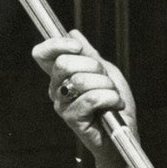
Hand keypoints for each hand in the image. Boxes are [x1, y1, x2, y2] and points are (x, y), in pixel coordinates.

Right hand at [32, 29, 135, 159]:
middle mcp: (56, 89)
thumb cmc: (114, 106)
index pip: (43, 54)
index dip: (57, 44)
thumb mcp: (106, 73)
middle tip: (106, 82)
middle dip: (95, 67)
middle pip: (65, 63)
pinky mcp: (72, 118)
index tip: (77, 47)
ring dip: (107, 86)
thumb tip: (73, 33)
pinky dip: (110, 99)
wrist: (123, 134)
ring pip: (82, 80)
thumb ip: (90, 55)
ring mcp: (61, 105)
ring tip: (112, 98)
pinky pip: (92, 97)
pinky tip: (113, 106)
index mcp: (62, 76)